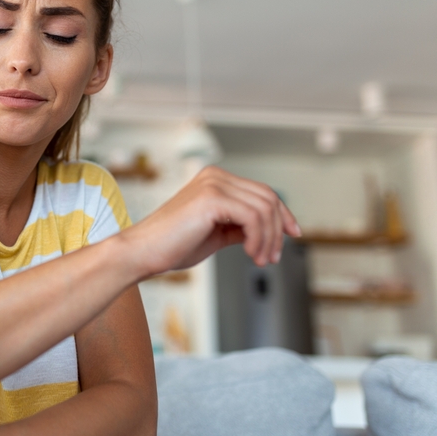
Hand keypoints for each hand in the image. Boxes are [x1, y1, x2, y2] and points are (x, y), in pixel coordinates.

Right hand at [118, 166, 299, 277]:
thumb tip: (269, 232)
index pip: (262, 192)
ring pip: (264, 208)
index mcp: (215, 179)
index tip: (293, 235)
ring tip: (260, 259)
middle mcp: (215, 176)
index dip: (283, 214)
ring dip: (269, 238)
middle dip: (278, 230)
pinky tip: (251, 254)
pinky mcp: (212, 198)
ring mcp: (213, 184)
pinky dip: (258, 239)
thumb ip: (239, 226)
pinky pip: (253, 217)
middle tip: (272, 257)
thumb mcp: (216, 233)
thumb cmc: (173, 246)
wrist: (143, 252)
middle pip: (268, 198)